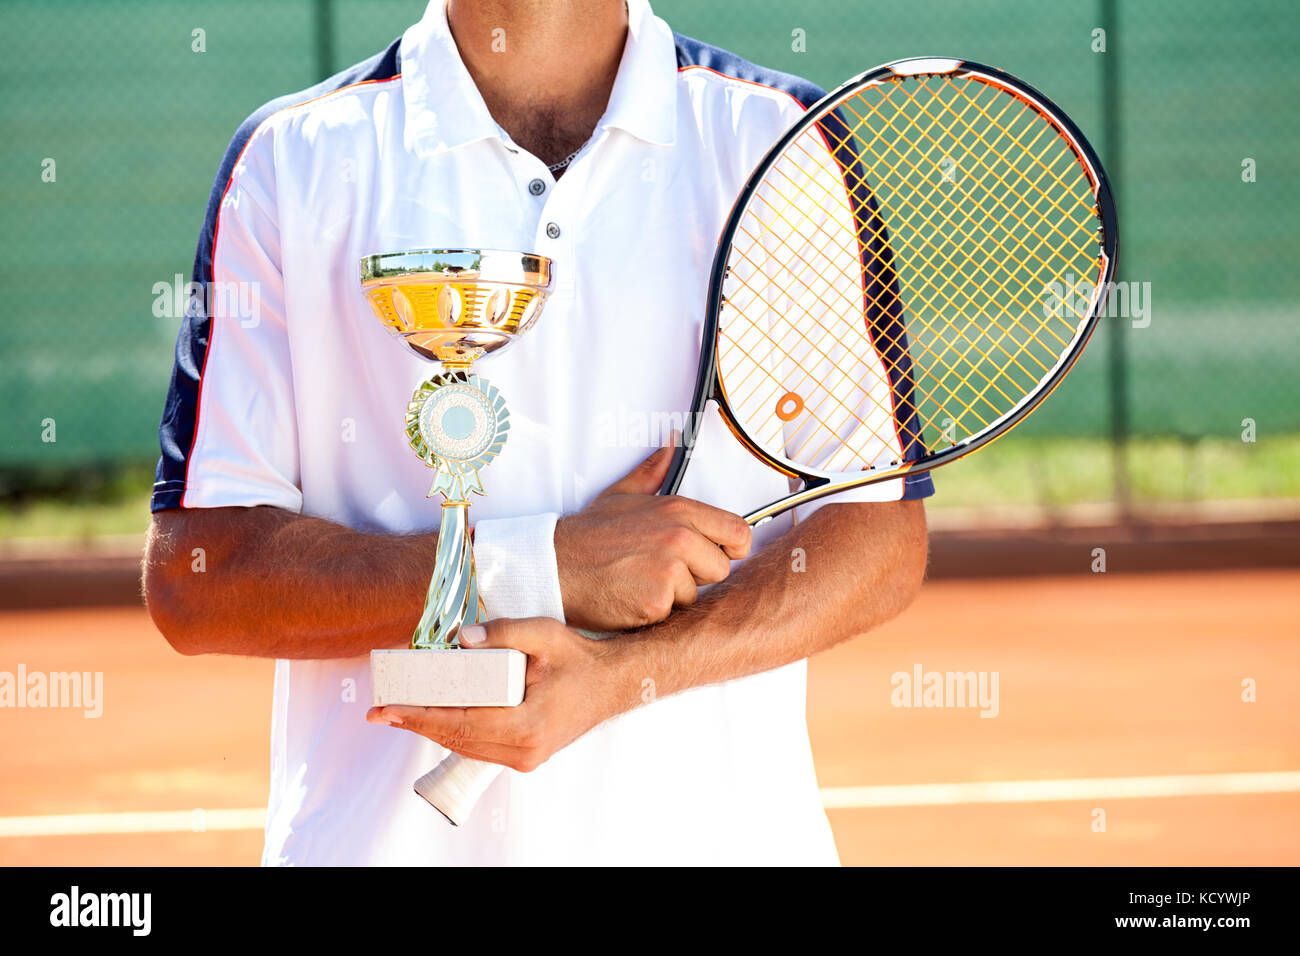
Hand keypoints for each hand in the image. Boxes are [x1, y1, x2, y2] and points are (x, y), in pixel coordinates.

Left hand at [365, 618, 637, 771]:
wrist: (612, 685)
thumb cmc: (580, 658)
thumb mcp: (545, 635)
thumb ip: (505, 632)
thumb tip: (462, 637)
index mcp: (527, 726)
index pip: (459, 722)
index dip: (418, 716)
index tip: (385, 709)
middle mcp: (523, 751)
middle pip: (455, 738)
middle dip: (414, 723)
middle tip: (378, 711)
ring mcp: (525, 759)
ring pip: (464, 746)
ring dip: (430, 729)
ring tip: (396, 713)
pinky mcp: (525, 757)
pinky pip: (478, 746)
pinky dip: (452, 732)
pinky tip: (432, 718)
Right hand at [554, 446, 751, 630]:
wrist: (555, 566)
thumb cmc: (588, 537)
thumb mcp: (622, 496)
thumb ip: (653, 472)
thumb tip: (670, 445)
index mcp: (678, 511)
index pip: (737, 531)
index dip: (732, 547)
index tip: (718, 553)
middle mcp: (679, 537)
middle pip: (720, 568)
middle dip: (696, 575)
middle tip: (660, 570)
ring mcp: (669, 570)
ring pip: (696, 595)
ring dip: (673, 597)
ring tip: (640, 582)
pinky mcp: (657, 602)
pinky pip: (673, 614)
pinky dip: (654, 613)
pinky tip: (631, 597)